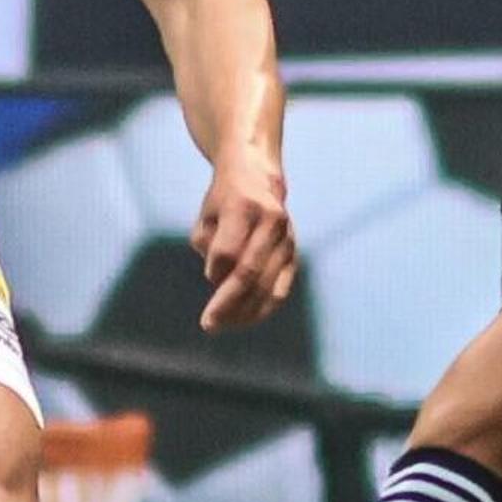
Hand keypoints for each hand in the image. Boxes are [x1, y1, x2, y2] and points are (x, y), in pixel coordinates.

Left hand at [190, 156, 297, 331]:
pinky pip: (281, 290)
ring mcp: (287, 239)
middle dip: (226, 303)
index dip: (214, 270)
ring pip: (267, 286)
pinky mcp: (294, 255)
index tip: (208, 276)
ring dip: (243, 312)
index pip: (228, 251)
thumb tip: (221, 281)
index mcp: (245, 205)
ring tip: (220, 325)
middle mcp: (271, 221)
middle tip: (207, 324)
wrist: (258, 175)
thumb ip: (210, 246)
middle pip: (249, 272)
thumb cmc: (224, 199)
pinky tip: (243, 321)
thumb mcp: (207, 215)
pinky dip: (262, 309)